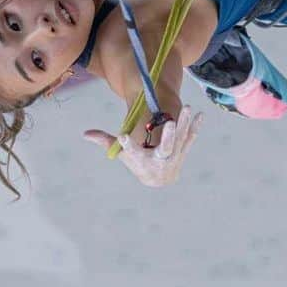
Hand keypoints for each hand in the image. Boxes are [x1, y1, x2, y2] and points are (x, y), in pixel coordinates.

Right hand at [83, 106, 203, 187]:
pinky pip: (191, 138)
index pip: (133, 153)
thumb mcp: (122, 155)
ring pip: (181, 139)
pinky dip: (196, 127)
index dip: (127, 145)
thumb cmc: (138, 164)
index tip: (122, 137)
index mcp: (142, 160)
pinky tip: (201, 114)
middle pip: (166, 148)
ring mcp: (175, 156)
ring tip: (188, 107)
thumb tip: (85, 134)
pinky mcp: (184, 151)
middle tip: (171, 122)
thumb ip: (106, 143)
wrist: (160, 179)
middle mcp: (160, 160)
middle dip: (169, 136)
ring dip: (185, 124)